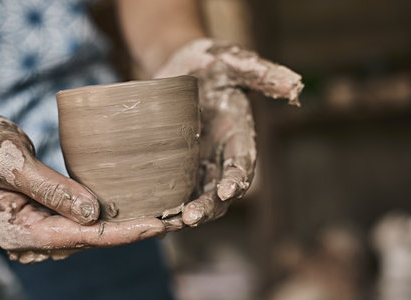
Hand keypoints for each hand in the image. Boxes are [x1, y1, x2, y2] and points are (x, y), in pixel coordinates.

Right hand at [0, 107, 163, 262]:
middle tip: (174, 220)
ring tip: (163, 215)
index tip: (159, 226)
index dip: (124, 233)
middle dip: (132, 230)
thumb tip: (94, 214)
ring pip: (90, 231)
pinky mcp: (45, 214)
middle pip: (92, 239)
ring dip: (124, 223)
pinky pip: (82, 218)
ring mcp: (39, 227)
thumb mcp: (12, 163)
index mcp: (20, 233)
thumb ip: (52, 189)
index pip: (83, 237)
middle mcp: (32, 238)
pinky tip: (132, 205)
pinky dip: (108, 213)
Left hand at [156, 39, 302, 226]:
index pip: (243, 161)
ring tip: (170, 223)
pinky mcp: (178, 161)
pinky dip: (168, 202)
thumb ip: (260, 73)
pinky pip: (177, 186)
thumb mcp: (232, 61)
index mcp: (238, 132)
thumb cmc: (208, 60)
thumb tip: (296, 85)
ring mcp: (199, 159)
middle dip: (210, 204)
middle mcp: (221, 152)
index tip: (228, 191)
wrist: (178, 64)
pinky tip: (154, 213)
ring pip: (199, 194)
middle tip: (191, 217)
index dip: (238, 177)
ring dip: (188, 210)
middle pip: (221, 187)